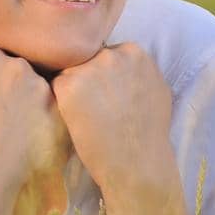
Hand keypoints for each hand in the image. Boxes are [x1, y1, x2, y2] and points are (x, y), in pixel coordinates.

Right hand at [0, 46, 67, 206]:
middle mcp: (19, 66)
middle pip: (19, 71)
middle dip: (12, 88)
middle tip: (2, 115)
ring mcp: (43, 88)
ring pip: (38, 89)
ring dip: (30, 103)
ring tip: (15, 129)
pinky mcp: (60, 111)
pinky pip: (54, 110)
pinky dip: (45, 120)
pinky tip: (31, 137)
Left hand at [51, 43, 176, 201]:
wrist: (135, 161)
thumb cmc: (149, 133)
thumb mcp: (157, 89)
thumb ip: (139, 71)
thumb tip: (126, 64)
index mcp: (135, 52)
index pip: (109, 53)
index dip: (105, 75)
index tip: (107, 94)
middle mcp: (112, 54)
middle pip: (88, 58)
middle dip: (89, 77)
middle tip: (95, 105)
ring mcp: (89, 68)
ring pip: (71, 71)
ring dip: (74, 89)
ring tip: (86, 115)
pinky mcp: (69, 84)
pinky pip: (57, 86)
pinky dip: (62, 102)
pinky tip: (76, 119)